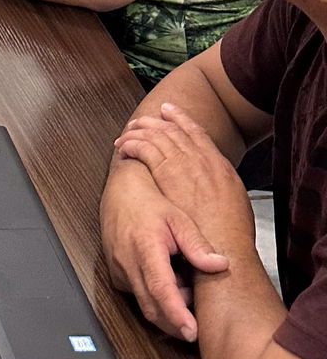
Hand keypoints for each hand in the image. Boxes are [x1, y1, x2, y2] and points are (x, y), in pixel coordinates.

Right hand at [102, 153, 228, 342]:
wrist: (120, 193)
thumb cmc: (149, 203)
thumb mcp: (179, 218)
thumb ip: (197, 244)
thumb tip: (220, 264)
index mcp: (145, 248)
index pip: (160, 289)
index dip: (176, 314)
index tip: (191, 331)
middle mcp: (128, 263)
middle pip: (151, 307)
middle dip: (175, 323)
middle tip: (199, 324)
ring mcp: (119, 272)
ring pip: (145, 304)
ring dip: (168, 308)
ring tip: (186, 288)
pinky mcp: (116, 276)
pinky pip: (138, 296)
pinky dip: (156, 298)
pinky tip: (170, 283)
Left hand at [113, 101, 253, 238]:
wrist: (226, 246)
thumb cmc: (231, 234)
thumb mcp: (235, 204)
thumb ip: (220, 189)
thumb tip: (212, 190)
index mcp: (219, 166)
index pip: (196, 134)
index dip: (181, 120)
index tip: (169, 112)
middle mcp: (202, 160)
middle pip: (174, 131)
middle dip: (155, 122)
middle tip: (141, 121)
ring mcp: (185, 164)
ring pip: (157, 135)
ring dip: (140, 130)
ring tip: (128, 132)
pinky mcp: (167, 173)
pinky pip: (145, 148)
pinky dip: (133, 144)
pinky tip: (124, 146)